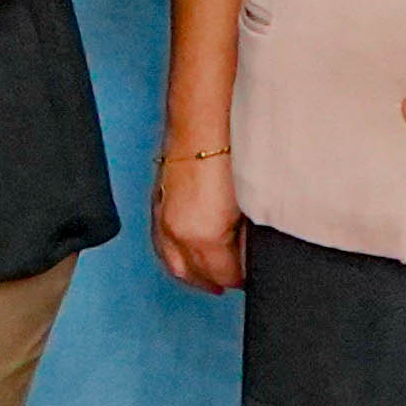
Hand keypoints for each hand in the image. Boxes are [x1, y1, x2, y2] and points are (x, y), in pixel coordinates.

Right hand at [148, 148, 245, 292]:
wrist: (202, 124)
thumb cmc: (229, 156)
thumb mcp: (249, 205)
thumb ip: (245, 238)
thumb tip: (246, 252)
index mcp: (203, 236)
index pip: (225, 275)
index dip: (241, 278)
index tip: (249, 276)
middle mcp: (177, 233)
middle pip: (196, 274)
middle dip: (215, 280)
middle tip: (233, 281)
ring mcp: (163, 220)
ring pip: (174, 264)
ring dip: (192, 274)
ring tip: (208, 277)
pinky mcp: (156, 207)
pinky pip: (161, 247)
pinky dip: (175, 257)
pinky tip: (185, 256)